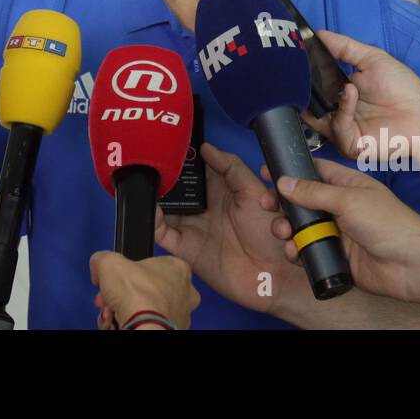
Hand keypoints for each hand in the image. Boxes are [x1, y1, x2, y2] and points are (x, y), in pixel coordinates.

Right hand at [90, 253, 198, 329]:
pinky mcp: (172, 330)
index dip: (126, 272)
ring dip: (125, 310)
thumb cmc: (137, 296)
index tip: (113, 280)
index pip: (149, 265)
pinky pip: (149, 324)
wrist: (144, 329)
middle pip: (145, 289)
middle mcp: (184, 291)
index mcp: (177, 268)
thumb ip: (103, 258)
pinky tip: (120, 324)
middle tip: (109, 299)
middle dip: (122, 295)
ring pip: (146, 309)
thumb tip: (98, 264)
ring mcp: (180, 313)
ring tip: (111, 314)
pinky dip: (133, 324)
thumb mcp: (109, 263)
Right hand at [154, 143, 303, 317]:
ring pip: (165, 207)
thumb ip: (231, 168)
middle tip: (153, 160)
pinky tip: (152, 209)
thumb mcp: (253, 192)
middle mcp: (203, 206)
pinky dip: (153, 221)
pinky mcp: (185, 248)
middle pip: (176, 186)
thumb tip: (206, 148)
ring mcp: (192, 226)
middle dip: (164, 174)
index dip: (183, 156)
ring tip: (145, 180)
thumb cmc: (269, 233)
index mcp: (220, 190)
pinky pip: (163, 232)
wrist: (274, 276)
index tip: (169, 142)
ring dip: (154, 196)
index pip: (196, 168)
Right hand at [262, 158, 419, 301]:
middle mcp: (337, 206)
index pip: (312, 171)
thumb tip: (283, 182)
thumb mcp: (348, 199)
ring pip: (300, 227)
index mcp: (344, 185)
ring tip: (282, 232)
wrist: (409, 264)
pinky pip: (307, 251)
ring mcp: (335, 231)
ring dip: (286, 229)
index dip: (289, 171)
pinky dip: (296, 251)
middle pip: (300, 201)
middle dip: (281, 203)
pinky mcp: (333, 255)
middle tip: (266, 206)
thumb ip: (314, 191)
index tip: (266, 172)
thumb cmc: (388, 223)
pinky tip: (294, 252)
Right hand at [302, 30, 419, 163]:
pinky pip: (336, 125)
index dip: (304, 74)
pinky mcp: (348, 142)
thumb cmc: (402, 89)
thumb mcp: (371, 59)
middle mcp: (335, 112)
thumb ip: (344, 47)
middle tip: (302, 70)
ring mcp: (340, 128)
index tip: (296, 56)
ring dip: (322, 97)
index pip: (311, 86)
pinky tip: (350, 92)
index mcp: (338, 93)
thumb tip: (320, 33)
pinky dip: (342, 107)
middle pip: (307, 102)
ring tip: (339, 82)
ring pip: (314, 116)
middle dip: (304, 87)